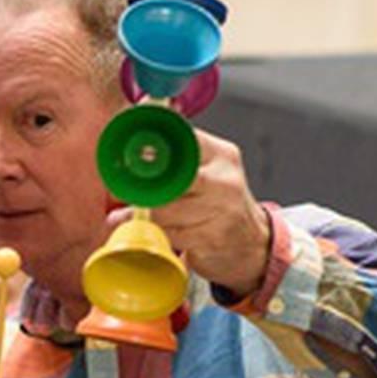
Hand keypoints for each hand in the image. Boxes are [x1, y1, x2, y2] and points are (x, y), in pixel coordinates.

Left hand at [114, 127, 271, 298]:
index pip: (182, 139)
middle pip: (171, 176)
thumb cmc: (220, 204)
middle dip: (144, 185)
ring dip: (143, 214)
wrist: (253, 243)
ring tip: (126, 216)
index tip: (126, 157)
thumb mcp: (206, 170)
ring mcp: (222, 209)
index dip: (149, 149)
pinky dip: (155, 233)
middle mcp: (224, 178)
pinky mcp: (213, 236)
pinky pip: (171, 232)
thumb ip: (175, 156)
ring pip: (166, 207)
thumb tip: (134, 133)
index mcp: (220, 154)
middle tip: (123, 190)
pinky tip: (149, 231)